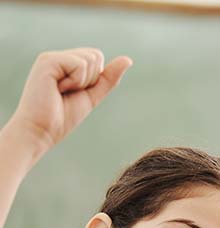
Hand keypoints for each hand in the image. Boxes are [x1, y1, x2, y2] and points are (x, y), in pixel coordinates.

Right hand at [9, 48, 131, 156]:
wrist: (41, 131)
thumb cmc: (63, 117)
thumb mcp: (92, 96)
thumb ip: (108, 78)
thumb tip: (128, 60)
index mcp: (67, 64)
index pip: (97, 57)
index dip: (95, 79)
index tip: (75, 92)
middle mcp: (58, 57)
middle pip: (96, 55)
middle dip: (90, 79)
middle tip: (68, 93)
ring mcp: (51, 57)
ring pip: (90, 59)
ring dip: (82, 82)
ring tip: (61, 91)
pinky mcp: (47, 61)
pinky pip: (79, 64)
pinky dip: (75, 81)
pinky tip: (57, 89)